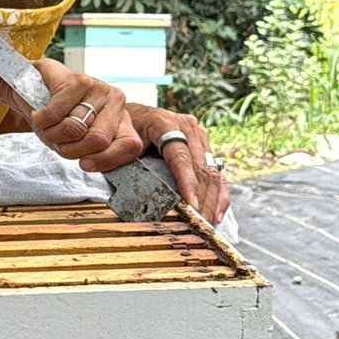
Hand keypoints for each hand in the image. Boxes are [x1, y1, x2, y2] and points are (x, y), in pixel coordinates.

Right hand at [26, 59, 142, 171]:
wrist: (28, 87)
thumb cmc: (56, 118)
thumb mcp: (75, 142)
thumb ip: (89, 153)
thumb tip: (88, 163)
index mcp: (121, 120)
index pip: (130, 145)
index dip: (106, 160)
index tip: (84, 164)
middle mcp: (115, 101)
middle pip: (98, 140)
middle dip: (70, 148)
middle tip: (58, 141)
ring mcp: (98, 88)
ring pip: (74, 128)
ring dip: (51, 134)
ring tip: (47, 126)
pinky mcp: (76, 80)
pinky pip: (56, 114)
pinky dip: (41, 120)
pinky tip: (39, 115)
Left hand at [126, 105, 229, 223]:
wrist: (131, 114)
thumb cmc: (123, 129)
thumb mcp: (120, 139)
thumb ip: (123, 158)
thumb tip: (124, 186)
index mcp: (164, 122)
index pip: (180, 156)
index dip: (187, 181)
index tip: (190, 204)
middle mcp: (187, 127)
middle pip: (200, 167)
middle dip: (201, 198)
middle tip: (199, 223)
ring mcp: (198, 137)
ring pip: (212, 172)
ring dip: (211, 201)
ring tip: (207, 224)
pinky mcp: (204, 148)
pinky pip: (216, 174)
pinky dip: (218, 195)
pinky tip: (216, 215)